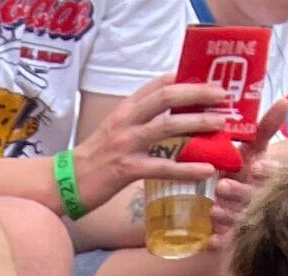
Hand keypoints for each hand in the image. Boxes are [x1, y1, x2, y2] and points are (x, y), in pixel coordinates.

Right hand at [73, 79, 229, 210]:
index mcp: (125, 109)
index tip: (208, 81)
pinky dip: (188, 168)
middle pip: (168, 97)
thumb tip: (168, 122)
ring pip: (169, 126)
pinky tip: (206, 170)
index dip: (186, 79)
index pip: (158, 84)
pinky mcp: (126, 169)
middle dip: (199, 94)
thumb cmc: (92, 161)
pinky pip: (163, 166)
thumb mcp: (114, 132)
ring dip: (199, 124)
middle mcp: (126, 121)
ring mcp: (126, 144)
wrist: (63, 184)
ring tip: (222, 126)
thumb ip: (138, 122)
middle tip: (224, 97)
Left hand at [212, 96, 287, 238]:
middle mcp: (265, 202)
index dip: (267, 172)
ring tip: (214, 210)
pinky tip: (209, 241)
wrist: (232, 199)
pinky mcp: (235, 242)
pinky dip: (219, 243)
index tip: (257, 166)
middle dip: (241, 194)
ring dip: (228, 217)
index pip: (275, 176)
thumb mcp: (256, 148)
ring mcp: (251, 223)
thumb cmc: (244, 169)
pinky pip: (228, 245)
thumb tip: (284, 101)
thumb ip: (266, 128)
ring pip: (243, 223)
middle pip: (257, 201)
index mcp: (272, 180)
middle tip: (223, 187)